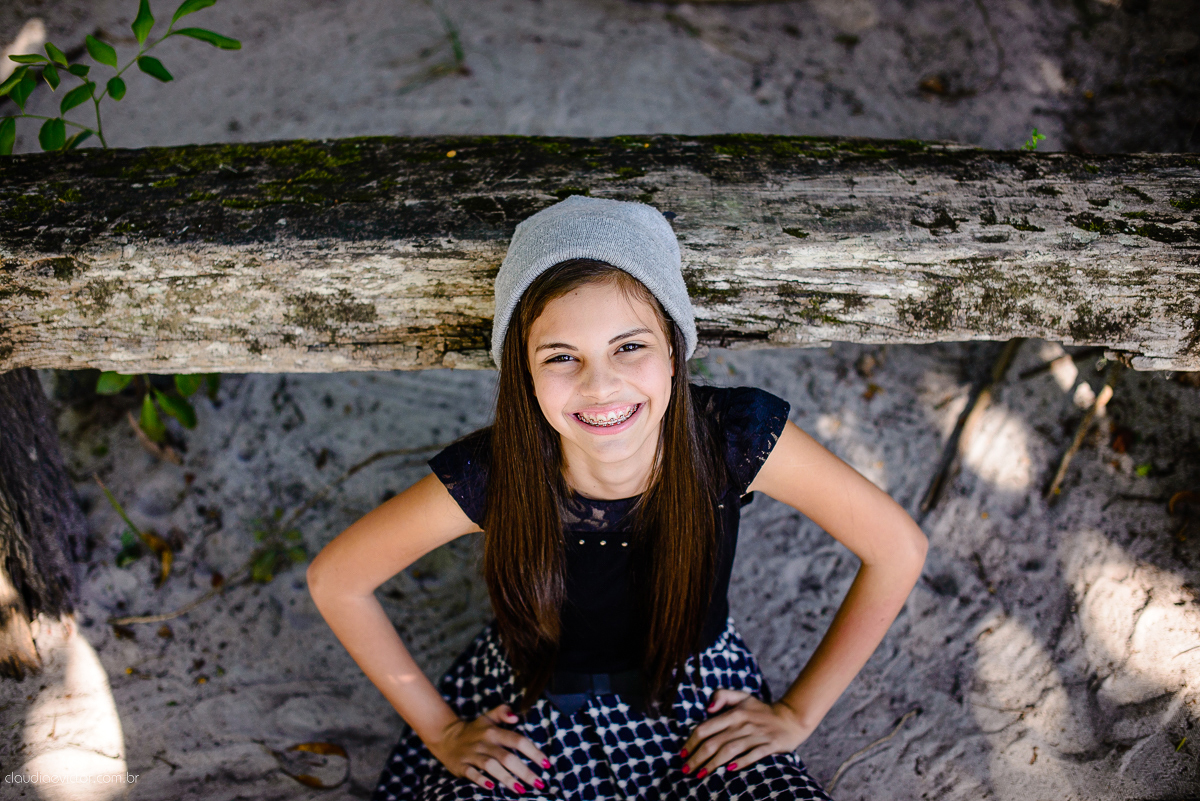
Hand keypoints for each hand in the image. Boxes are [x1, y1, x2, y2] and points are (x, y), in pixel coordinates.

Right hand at [425, 703, 550, 793]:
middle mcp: (485, 742)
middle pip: (507, 757)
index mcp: (494, 731)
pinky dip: (480, 779)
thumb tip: (516, 717)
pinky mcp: (461, 765)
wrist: (446, 737)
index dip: (533, 752)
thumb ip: (503, 712)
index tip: (547, 764)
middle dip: (524, 771)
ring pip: (491, 766)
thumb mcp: (488, 716)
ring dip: (506, 778)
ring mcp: (472, 754)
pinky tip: (491, 787)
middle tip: (539, 783)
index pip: (518, 740)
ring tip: (521, 789)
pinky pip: (471, 773)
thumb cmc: (475, 730)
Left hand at [679, 689, 813, 777]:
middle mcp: (743, 724)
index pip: (706, 727)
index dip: (691, 741)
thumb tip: (707, 708)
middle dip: (697, 757)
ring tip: (699, 774)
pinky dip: (740, 762)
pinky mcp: (769, 746)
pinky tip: (727, 771)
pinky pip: (752, 755)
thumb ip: (722, 696)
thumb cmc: (761, 710)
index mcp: (734, 713)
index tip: (682, 753)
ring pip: (729, 751)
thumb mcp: (742, 696)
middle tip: (685, 769)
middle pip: (714, 742)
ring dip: (712, 764)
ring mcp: (756, 735)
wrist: (791, 718)